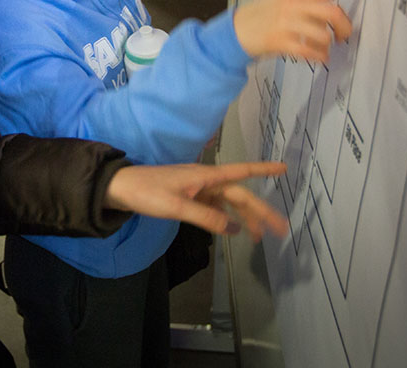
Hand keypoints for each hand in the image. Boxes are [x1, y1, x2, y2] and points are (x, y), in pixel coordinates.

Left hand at [104, 160, 288, 239]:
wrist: (122, 188)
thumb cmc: (147, 192)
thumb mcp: (176, 207)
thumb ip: (206, 218)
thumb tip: (235, 228)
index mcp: (205, 176)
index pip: (241, 171)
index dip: (264, 169)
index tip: (284, 167)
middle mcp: (206, 180)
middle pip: (239, 195)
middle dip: (260, 211)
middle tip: (280, 229)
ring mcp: (198, 190)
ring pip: (228, 203)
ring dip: (244, 218)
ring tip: (259, 237)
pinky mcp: (190, 198)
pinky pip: (215, 209)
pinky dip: (226, 219)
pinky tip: (234, 231)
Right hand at [233, 0, 371, 61]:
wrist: (236, 30)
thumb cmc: (264, 16)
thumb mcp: (284, 1)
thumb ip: (307, 3)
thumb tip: (335, 14)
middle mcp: (293, 5)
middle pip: (332, 12)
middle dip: (344, 27)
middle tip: (344, 35)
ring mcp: (286, 23)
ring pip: (322, 34)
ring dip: (328, 45)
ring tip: (323, 49)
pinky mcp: (279, 41)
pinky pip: (308, 51)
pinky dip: (319, 57)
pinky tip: (318, 57)